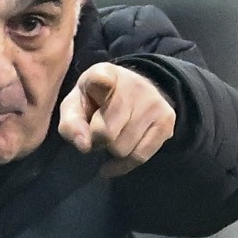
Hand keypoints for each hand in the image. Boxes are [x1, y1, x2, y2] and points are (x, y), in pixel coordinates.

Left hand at [55, 62, 174, 169]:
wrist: (135, 92)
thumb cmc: (96, 101)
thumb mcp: (75, 106)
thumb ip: (71, 124)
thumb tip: (85, 145)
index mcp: (103, 74)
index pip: (101, 78)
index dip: (100, 81)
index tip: (100, 81)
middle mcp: (132, 85)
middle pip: (106, 133)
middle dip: (98, 140)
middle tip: (99, 132)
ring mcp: (153, 103)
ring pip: (123, 149)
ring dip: (113, 151)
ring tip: (115, 136)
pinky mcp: (167, 120)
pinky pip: (140, 157)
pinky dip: (125, 164)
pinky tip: (120, 157)